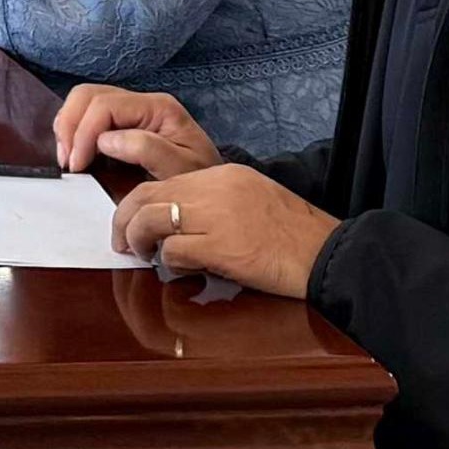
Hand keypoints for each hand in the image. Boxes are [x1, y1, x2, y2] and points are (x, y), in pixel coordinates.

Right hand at [52, 83, 224, 186]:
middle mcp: (142, 103)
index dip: (84, 132)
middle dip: (70, 125)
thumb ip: (148, 150)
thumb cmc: (200, 182)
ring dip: (68, 127)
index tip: (76, 166)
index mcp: (158, 108)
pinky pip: (86, 116)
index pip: (105, 105)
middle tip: (68, 161)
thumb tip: (106, 140)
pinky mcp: (120, 125)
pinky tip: (76, 156)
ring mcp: (130, 111)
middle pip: (88, 95)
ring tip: (69, 159)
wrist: (211, 193)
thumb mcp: (182, 170)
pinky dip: (73, 132)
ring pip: (83, 101)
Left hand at [109, 161, 334, 298]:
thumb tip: (178, 221)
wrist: (326, 253)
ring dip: (139, 241)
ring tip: (142, 256)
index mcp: (222, 175)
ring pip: (151, 221)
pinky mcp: (220, 247)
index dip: (137, 203)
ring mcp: (216, 217)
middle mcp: (214, 189)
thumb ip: (215, 201)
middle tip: (121, 243)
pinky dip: (168, 264)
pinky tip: (180, 272)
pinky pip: (173, 252)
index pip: (162, 181)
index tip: (130, 220)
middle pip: (146, 197)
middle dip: (124, 220)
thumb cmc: (294, 235)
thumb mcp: (252, 199)